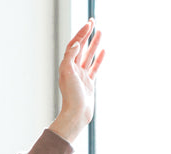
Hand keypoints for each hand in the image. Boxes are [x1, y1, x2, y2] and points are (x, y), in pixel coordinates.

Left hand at [50, 19, 104, 144]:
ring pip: (89, 56)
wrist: (76, 115)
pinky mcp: (89, 84)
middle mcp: (73, 70)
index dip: (81, 34)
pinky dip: (99, 59)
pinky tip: (104, 51)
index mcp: (67, 66)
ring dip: (94, 44)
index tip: (89, 24)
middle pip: (81, 48)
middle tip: (93, 22)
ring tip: (101, 32)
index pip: (74, 45)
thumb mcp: (68, 73)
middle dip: (87, 34)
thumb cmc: (71, 96)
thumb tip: (76, 44)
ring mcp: (81, 77)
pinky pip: (94, 68)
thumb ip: (70, 57)